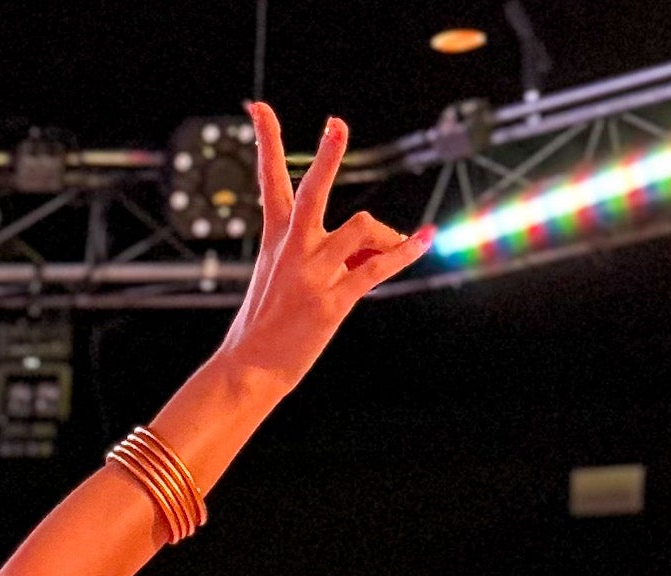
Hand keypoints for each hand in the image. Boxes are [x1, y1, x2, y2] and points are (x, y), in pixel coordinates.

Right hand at [224, 105, 431, 392]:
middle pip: (314, 189)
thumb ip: (325, 255)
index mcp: (276, 240)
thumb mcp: (280, 282)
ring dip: (387, 234)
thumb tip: (372, 245)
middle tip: (336, 125)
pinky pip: (378, 267)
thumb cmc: (263, 330)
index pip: (270, 181)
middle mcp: (294, 250)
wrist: (246, 372)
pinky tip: (424, 240)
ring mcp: (313, 274)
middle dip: (327, 155)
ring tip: (396, 247)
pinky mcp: (332, 301)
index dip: (266, 141)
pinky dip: (405, 252)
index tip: (260, 108)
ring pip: (363, 227)